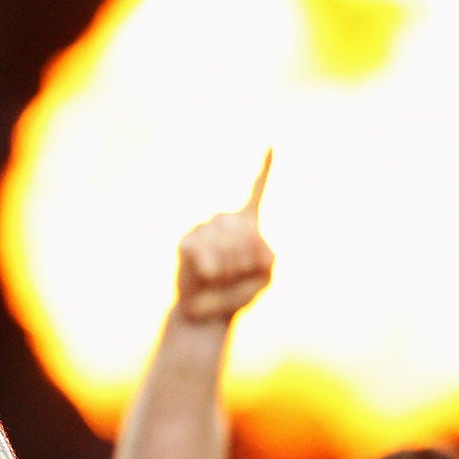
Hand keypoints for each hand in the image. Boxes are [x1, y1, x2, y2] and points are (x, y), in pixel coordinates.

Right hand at [175, 152, 273, 321]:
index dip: (264, 167)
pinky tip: (209, 264)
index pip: (256, 190)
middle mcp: (225, 219)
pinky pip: (205, 254)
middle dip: (246, 263)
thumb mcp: (265, 278)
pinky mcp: (187, 243)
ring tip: (218, 280)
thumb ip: (265, 260)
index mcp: (247, 223)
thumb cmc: (236, 293)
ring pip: (228, 248)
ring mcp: (204, 228)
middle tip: (234, 279)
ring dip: (228, 272)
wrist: (205, 315)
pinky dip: (211, 267)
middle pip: (248, 234)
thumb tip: (240, 246)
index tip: (271, 144)